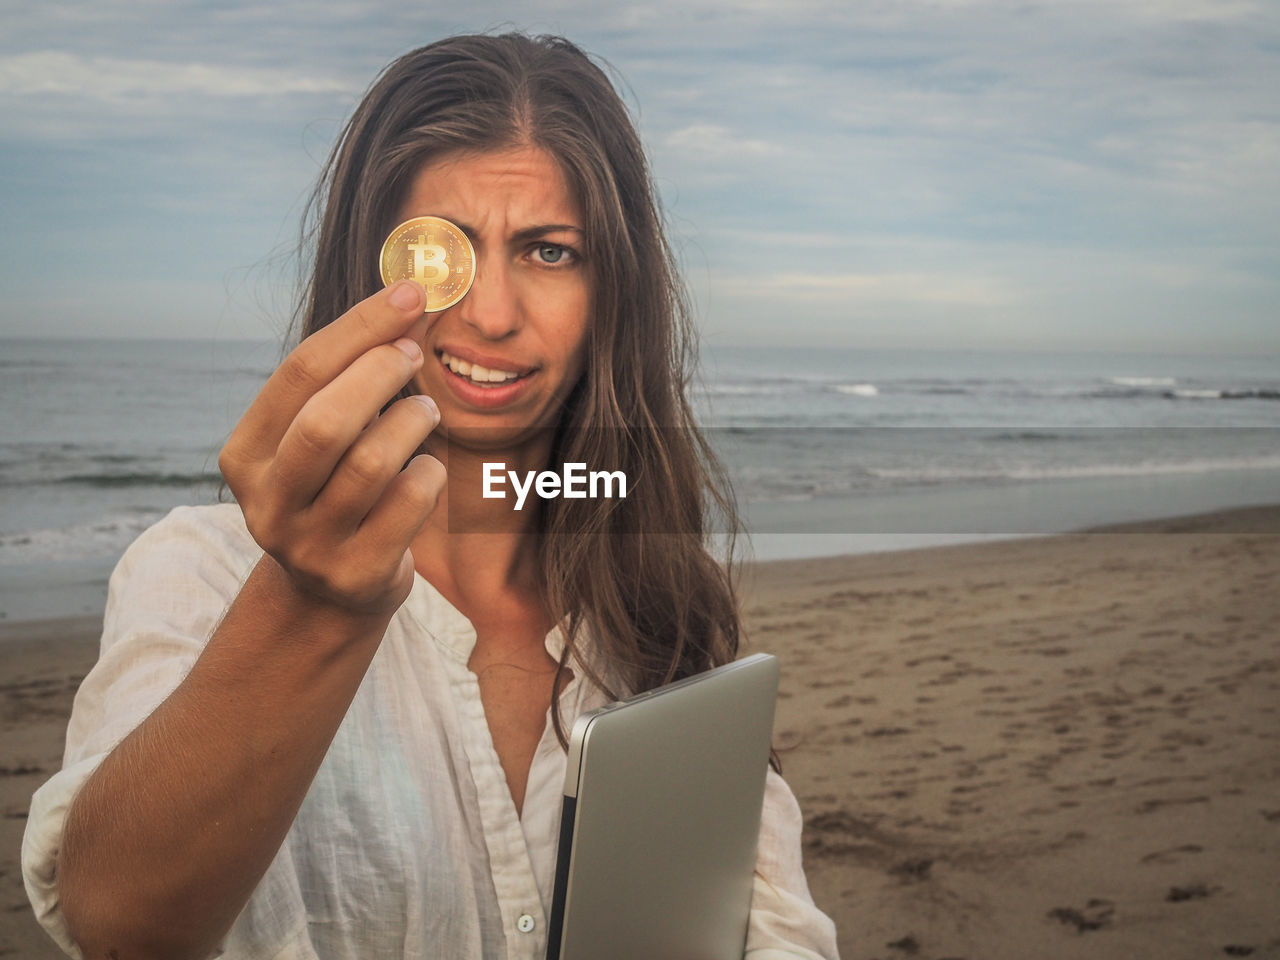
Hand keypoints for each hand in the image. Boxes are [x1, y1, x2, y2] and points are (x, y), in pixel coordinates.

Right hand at [219, 281, 444, 615]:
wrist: (330, 593)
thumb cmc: (334, 489)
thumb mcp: (320, 436)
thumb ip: (347, 376)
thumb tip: (408, 299)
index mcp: (246, 455)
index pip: (300, 372)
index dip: (361, 326)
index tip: (411, 293)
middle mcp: (268, 502)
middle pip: (327, 421)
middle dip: (380, 374)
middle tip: (412, 355)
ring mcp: (310, 544)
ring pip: (373, 463)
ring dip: (413, 421)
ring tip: (423, 411)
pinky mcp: (357, 573)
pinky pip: (409, 502)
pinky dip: (430, 472)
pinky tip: (426, 469)